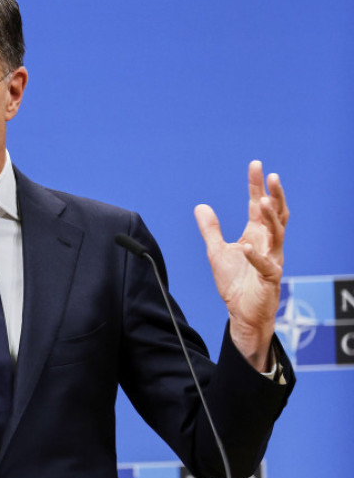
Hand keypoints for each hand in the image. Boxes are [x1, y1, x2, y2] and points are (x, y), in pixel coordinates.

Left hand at [194, 160, 288, 370]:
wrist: (241, 312)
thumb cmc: (235, 282)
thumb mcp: (216, 251)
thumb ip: (210, 229)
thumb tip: (200, 206)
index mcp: (256, 234)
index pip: (258, 205)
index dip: (257, 185)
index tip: (256, 165)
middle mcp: (268, 243)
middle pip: (276, 214)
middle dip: (274, 195)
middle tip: (271, 176)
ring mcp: (272, 259)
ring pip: (277, 234)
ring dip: (269, 218)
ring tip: (261, 201)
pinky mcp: (270, 278)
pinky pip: (266, 265)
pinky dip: (255, 256)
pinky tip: (245, 246)